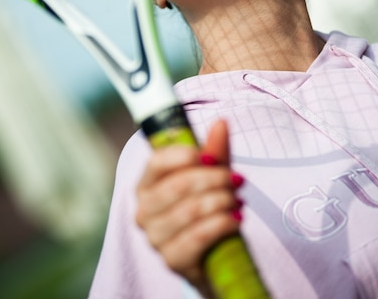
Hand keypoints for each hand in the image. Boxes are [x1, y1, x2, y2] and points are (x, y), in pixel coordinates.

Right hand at [136, 120, 243, 295]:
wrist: (215, 254)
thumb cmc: (207, 208)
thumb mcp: (212, 176)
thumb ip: (214, 151)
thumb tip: (221, 123)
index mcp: (146, 184)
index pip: (157, 162)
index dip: (185, 156)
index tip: (212, 157)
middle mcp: (144, 211)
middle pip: (179, 185)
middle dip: (215, 179)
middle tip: (237, 179)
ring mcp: (155, 238)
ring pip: (191, 210)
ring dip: (222, 201)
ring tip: (238, 200)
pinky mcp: (172, 260)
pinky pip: (199, 235)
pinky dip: (223, 223)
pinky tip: (236, 218)